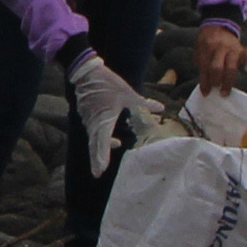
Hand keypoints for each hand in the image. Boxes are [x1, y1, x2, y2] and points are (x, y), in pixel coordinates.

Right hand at [68, 52, 151, 176]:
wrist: (86, 72)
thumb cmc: (107, 82)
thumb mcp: (128, 93)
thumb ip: (143, 103)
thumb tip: (161, 109)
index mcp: (104, 118)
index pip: (102, 141)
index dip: (102, 156)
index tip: (101, 170)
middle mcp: (94, 122)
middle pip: (94, 144)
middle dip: (96, 160)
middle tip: (97, 174)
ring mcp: (88, 120)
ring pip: (92, 139)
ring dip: (97, 150)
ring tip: (101, 164)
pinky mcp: (86, 116)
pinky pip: (92, 131)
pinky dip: (96, 140)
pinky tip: (107, 142)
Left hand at [195, 24, 246, 95]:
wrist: (218, 27)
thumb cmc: (207, 44)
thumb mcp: (199, 52)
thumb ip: (201, 66)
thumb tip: (205, 86)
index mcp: (206, 48)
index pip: (205, 68)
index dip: (205, 82)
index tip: (206, 93)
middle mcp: (219, 48)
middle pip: (217, 68)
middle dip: (216, 82)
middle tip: (216, 91)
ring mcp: (231, 48)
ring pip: (231, 66)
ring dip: (228, 81)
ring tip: (225, 92)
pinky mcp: (242, 49)